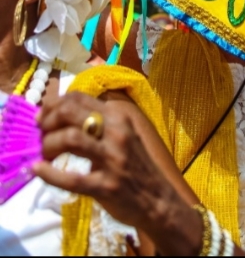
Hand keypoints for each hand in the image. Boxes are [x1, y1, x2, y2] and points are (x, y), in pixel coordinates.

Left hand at [34, 92, 202, 255]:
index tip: (42, 116)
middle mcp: (117, 132)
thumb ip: (99, 123)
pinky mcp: (105, 185)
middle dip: (48, 120)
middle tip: (40, 132)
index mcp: (119, 116)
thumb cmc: (135, 165)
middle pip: (71, 112)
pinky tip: (37, 170)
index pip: (79, 97)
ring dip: (48, 144)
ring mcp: (112, 158)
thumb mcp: (123, 134)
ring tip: (43, 154)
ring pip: (71, 138)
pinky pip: (71, 178)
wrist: (157, 198)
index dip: (54, 104)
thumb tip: (61, 115)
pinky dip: (49, 174)